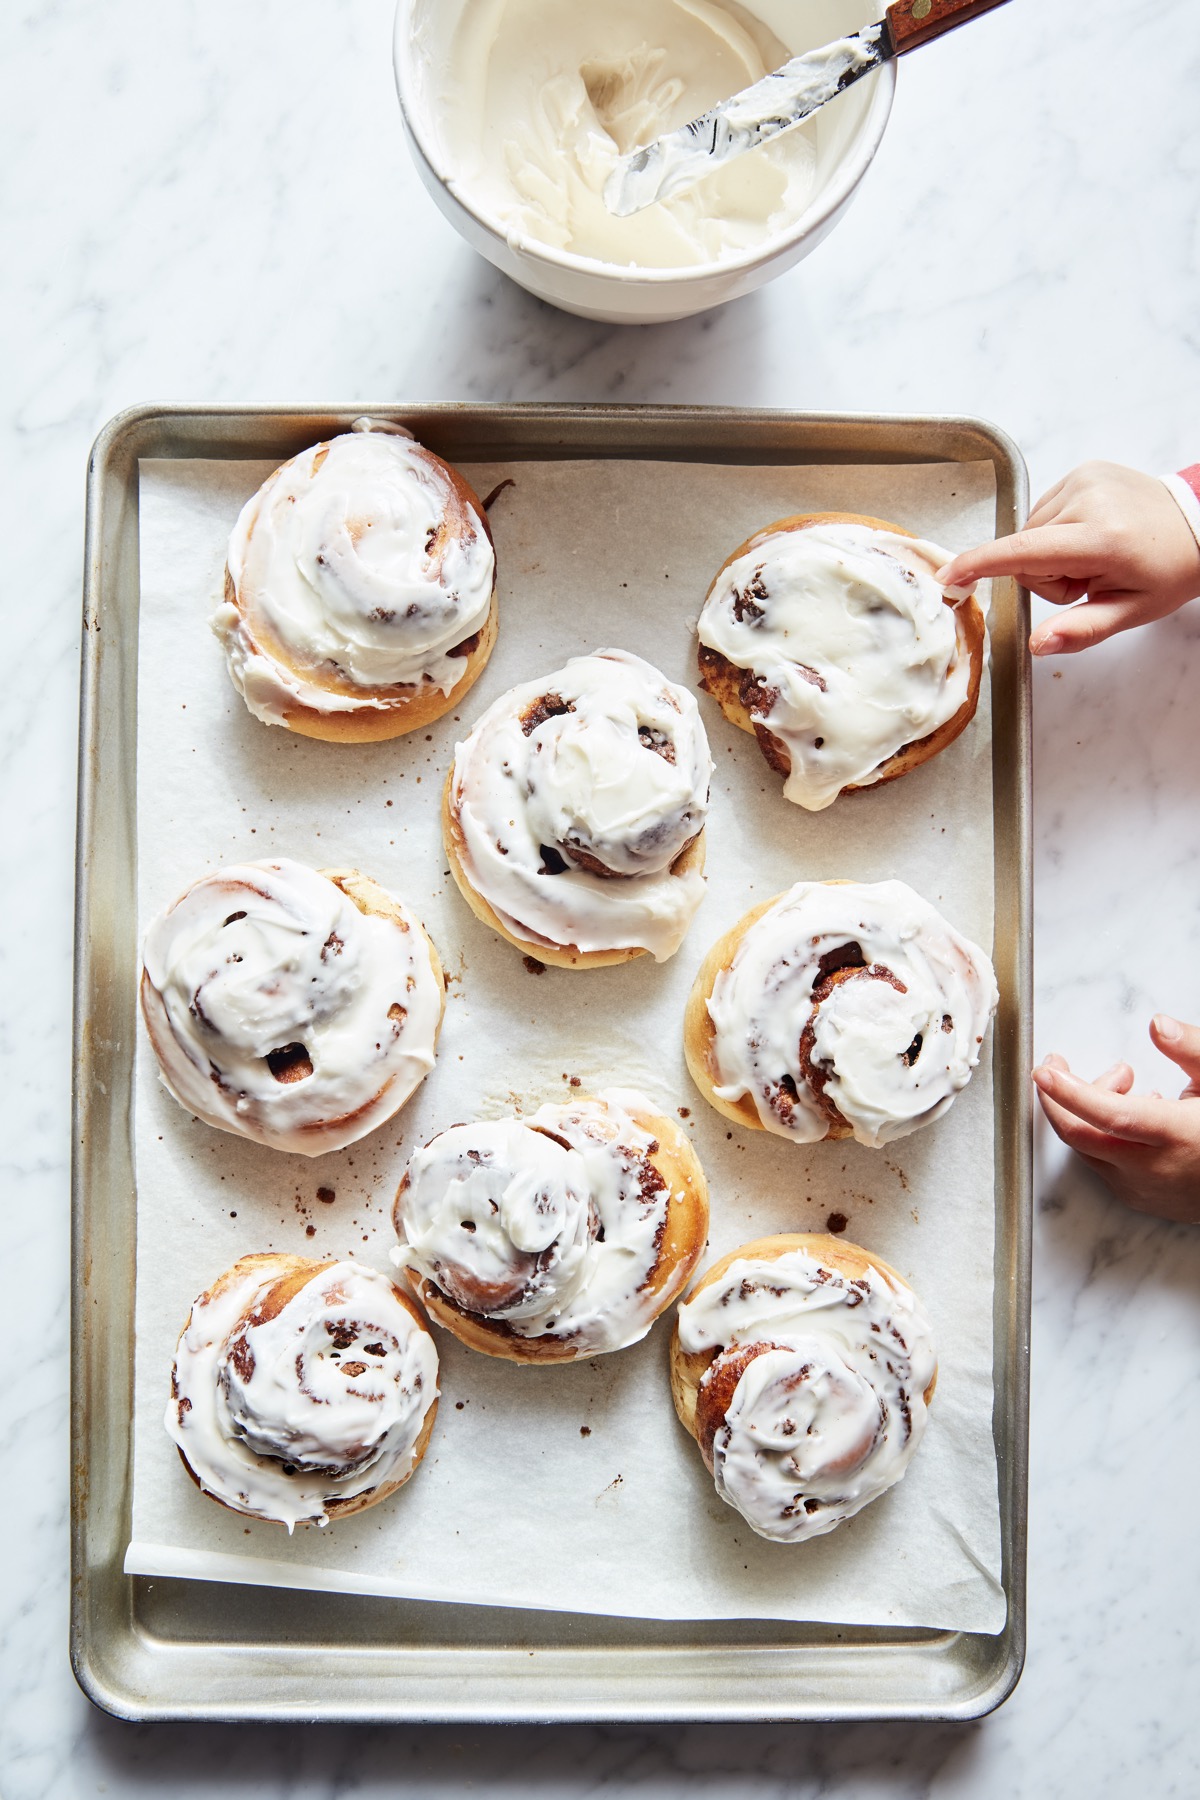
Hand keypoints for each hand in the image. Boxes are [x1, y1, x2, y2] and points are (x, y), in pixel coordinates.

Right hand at [935, 461, 1199, 656]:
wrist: (1198, 524)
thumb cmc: (1165, 572)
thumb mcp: (1129, 612)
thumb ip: (1081, 630)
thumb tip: (1038, 645)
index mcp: (1100, 539)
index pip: (1023, 552)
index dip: (980, 565)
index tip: (948, 578)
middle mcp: (1089, 500)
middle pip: (1025, 550)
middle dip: (1043, 575)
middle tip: (1084, 581)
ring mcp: (1085, 479)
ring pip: (1031, 531)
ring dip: (1050, 552)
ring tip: (1090, 556)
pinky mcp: (1083, 469)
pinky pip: (1044, 510)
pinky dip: (1057, 528)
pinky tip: (1089, 534)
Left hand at [1032, 1016, 1199, 1222]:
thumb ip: (1192, 1049)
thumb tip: (1158, 1026)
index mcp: (1178, 1135)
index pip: (1109, 1115)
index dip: (1070, 1093)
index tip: (1045, 1072)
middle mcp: (1156, 1169)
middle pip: (1081, 1136)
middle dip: (1058, 1099)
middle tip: (1056, 1067)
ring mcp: (1146, 1190)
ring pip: (1089, 1150)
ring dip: (1087, 1114)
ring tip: (1124, 1084)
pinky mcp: (1141, 1200)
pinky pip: (1103, 1166)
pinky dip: (1101, 1136)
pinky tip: (1131, 1115)